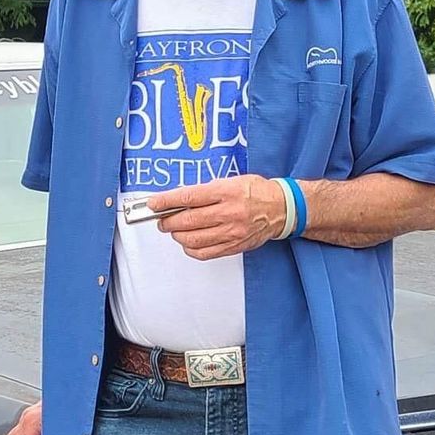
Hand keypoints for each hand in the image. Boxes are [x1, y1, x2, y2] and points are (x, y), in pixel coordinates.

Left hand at [149, 175, 286, 260]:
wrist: (281, 209)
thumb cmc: (257, 192)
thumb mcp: (231, 181)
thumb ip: (206, 190)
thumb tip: (180, 199)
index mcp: (226, 192)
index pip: (188, 197)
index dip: (166, 201)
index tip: (153, 203)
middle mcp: (228, 212)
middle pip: (187, 220)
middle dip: (168, 221)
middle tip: (162, 219)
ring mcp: (231, 232)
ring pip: (193, 239)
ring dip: (177, 235)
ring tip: (175, 230)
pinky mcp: (233, 246)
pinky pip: (204, 253)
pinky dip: (190, 249)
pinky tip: (189, 242)